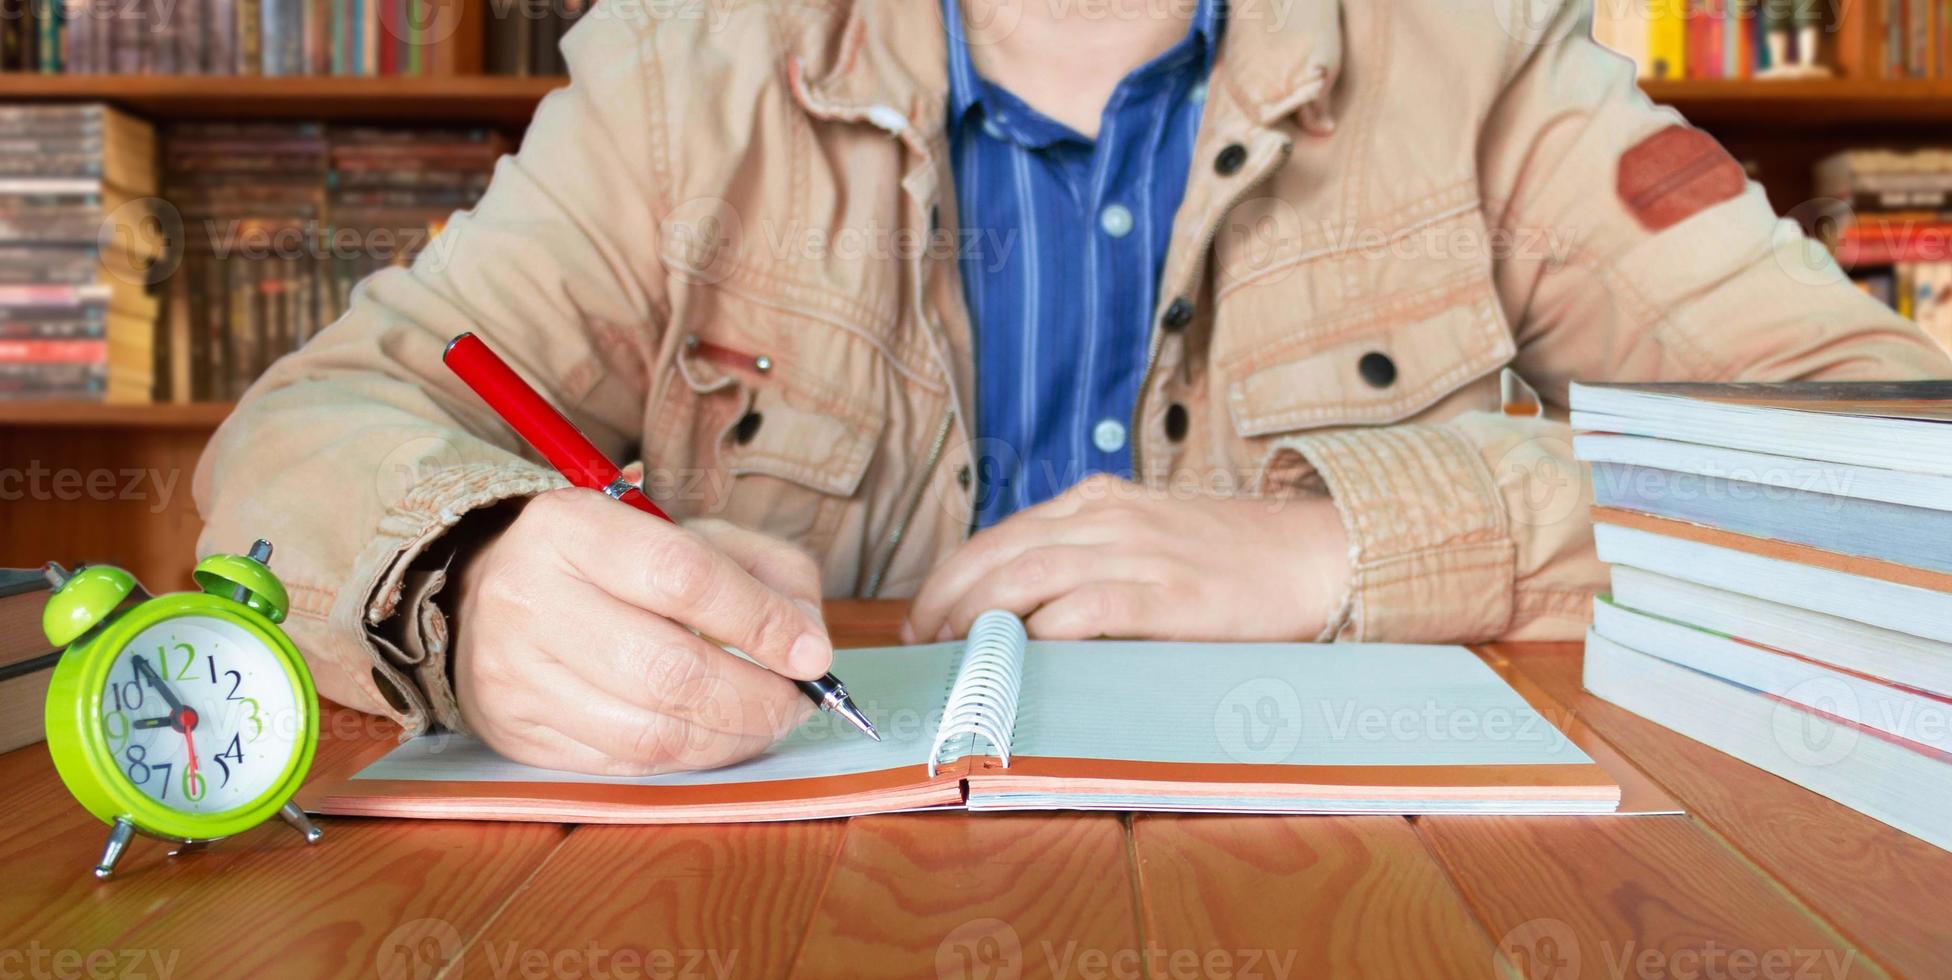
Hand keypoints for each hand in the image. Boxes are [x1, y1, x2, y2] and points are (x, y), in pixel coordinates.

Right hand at [450, 487, 831, 775]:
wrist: (490, 596)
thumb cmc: (613, 564)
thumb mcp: (688, 533)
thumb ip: (765, 571)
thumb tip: (809, 644)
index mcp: (571, 525)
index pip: (684, 576)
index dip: (761, 621)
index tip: (811, 654)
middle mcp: (529, 597)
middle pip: (669, 669)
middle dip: (755, 698)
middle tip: (796, 703)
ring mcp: (513, 673)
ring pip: (649, 733)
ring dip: (730, 739)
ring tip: (764, 722)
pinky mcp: (514, 732)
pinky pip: (624, 765)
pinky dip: (688, 760)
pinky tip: (714, 739)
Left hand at [902, 474, 1349, 642]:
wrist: (1313, 556)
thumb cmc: (1226, 558)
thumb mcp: (1147, 535)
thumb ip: (1088, 555)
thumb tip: (1016, 607)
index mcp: (1098, 501)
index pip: (1002, 534)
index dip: (951, 576)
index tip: (923, 616)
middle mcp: (1110, 518)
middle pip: (1003, 552)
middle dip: (948, 598)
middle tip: (923, 641)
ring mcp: (1141, 553)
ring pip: (1034, 574)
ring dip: (981, 614)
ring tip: (955, 650)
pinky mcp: (1172, 596)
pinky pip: (1094, 605)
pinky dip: (1049, 627)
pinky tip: (1024, 649)